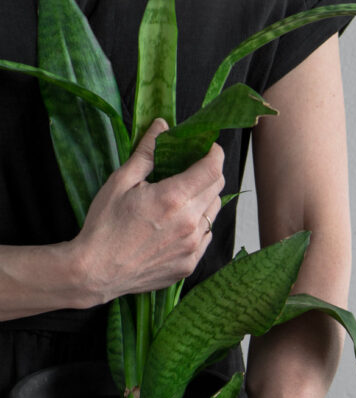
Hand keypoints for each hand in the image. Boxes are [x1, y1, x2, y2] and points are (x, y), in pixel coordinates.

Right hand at [72, 119, 224, 302]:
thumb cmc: (104, 225)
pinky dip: (198, 225)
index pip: (212, 169)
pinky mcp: (191, 263)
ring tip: (180, 198)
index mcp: (173, 199)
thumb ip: (147, 153)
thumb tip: (162, 126)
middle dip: (209, 173)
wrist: (96, 271)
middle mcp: (190, 223)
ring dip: (204, 200)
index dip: (215, 153)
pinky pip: (206, 236)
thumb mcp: (121, 182)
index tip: (210, 147)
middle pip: (217, 189)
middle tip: (192, 169)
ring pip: (213, 213)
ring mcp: (193, 246)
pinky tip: (177, 224)